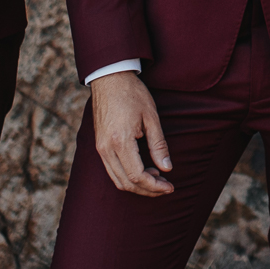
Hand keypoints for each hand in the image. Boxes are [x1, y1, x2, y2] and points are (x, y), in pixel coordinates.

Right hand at [89, 71, 173, 195]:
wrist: (109, 78)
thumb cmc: (132, 93)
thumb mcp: (151, 117)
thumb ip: (158, 145)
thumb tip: (167, 168)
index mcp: (120, 141)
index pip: (137, 175)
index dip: (155, 186)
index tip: (170, 186)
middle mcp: (106, 148)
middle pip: (126, 183)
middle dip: (148, 189)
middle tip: (166, 186)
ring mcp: (100, 148)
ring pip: (117, 180)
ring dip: (138, 185)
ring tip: (157, 177)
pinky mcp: (99, 145)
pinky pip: (112, 171)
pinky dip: (127, 177)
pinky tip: (144, 169)